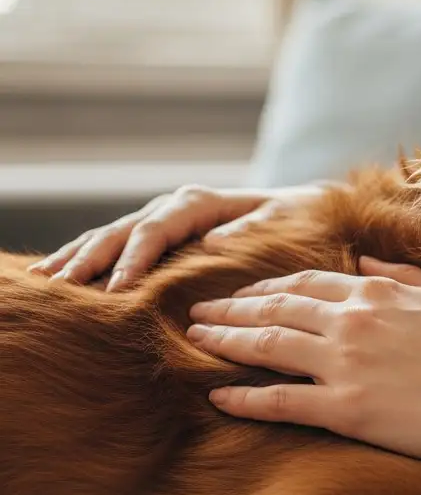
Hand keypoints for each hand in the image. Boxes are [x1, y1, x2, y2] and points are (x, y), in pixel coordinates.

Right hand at [28, 183, 330, 290]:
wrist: (301, 210)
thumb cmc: (294, 221)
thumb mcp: (280, 224)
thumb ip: (250, 232)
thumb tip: (215, 241)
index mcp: (200, 203)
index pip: (156, 231)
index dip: (134, 259)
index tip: (116, 289)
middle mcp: (174, 208)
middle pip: (122, 233)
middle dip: (89, 259)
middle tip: (61, 290)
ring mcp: (161, 219)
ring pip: (109, 236)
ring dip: (77, 258)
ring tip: (43, 284)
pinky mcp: (158, 236)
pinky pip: (115, 245)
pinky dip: (86, 258)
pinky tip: (58, 276)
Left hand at [190, 258, 420, 487]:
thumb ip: (401, 274)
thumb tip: (365, 262)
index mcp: (376, 290)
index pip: (305, 283)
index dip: (266, 287)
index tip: (243, 293)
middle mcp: (351, 321)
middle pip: (275, 310)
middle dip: (231, 309)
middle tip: (197, 312)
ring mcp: (345, 365)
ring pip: (267, 347)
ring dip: (226, 342)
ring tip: (195, 341)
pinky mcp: (346, 410)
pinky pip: (281, 402)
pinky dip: (245, 398)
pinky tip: (218, 396)